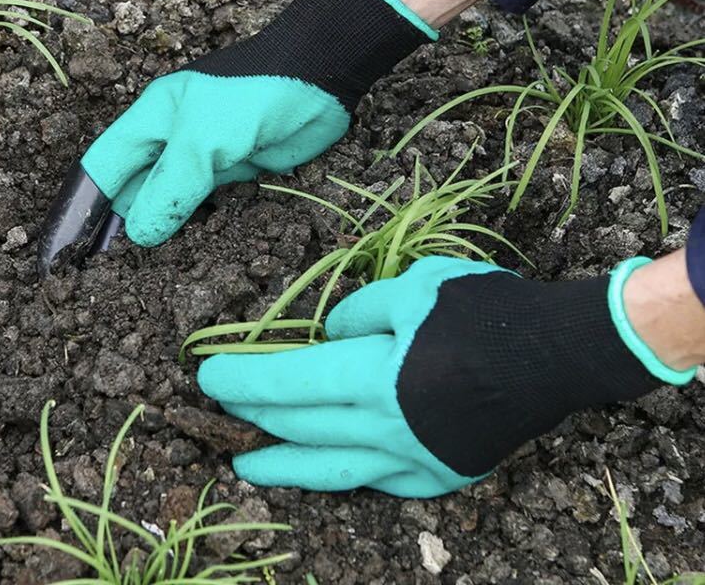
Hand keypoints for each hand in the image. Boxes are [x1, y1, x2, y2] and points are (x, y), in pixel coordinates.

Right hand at [37, 0, 431, 267]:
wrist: (320, 80)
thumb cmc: (253, 96)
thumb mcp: (203, 139)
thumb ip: (171, 186)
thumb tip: (138, 234)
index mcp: (151, 121)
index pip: (103, 169)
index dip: (82, 206)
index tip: (69, 249)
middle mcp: (172, 141)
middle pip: (135, 189)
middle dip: (122, 226)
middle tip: (109, 276)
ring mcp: (205, 159)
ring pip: (171, 202)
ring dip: (161, 232)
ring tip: (142, 275)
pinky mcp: (237, 174)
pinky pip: (208, 206)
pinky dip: (197, 228)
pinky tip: (189, 254)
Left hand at [198, 256, 695, 497]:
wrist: (558, 353)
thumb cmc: (484, 311)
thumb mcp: (414, 286)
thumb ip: (360, 312)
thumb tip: (331, 337)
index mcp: (374, 377)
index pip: (290, 381)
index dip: (244, 379)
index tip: (208, 376)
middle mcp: (386, 429)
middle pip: (303, 424)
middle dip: (256, 415)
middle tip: (224, 410)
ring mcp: (414, 460)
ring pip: (332, 469)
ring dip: (285, 465)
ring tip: (247, 467)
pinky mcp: (440, 474)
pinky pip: (378, 480)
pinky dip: (344, 473)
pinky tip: (327, 469)